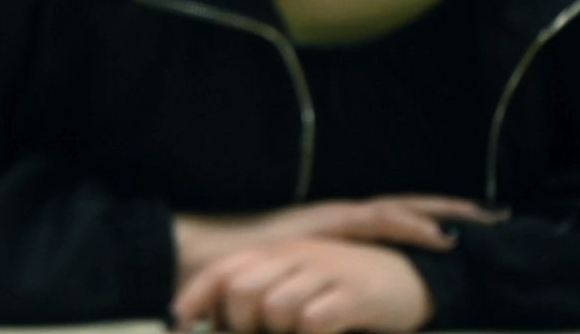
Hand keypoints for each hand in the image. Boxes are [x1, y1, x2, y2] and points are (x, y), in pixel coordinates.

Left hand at [172, 238, 432, 333]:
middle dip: (239, 322)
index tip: (176, 326)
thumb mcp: (293, 283)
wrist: (403, 276)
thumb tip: (213, 324)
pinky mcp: (354, 295)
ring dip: (279, 331)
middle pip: (241, 290)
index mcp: (273, 254)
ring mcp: (324, 273)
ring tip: (299, 329)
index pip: (220, 272)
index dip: (193, 300)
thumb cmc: (337, 287)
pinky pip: (315, 322)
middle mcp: (293, 257)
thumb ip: (255, 300)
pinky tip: (324, 331)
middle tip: (259, 331)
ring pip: (276, 308)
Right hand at [175, 195, 497, 281]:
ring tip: (481, 217)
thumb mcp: (294, 290)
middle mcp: (336, 220)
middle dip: (447, 209)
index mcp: (333, 234)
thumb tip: (342, 313)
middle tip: (494, 214)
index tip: (467, 228)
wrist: (206, 261)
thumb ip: (319, 295)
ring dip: (439, 212)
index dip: (426, 221)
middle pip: (402, 208)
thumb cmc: (241, 279)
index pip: (388, 222)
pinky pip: (376, 221)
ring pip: (396, 208)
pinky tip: (439, 233)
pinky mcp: (324, 223)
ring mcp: (331, 218)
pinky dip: (411, 225)